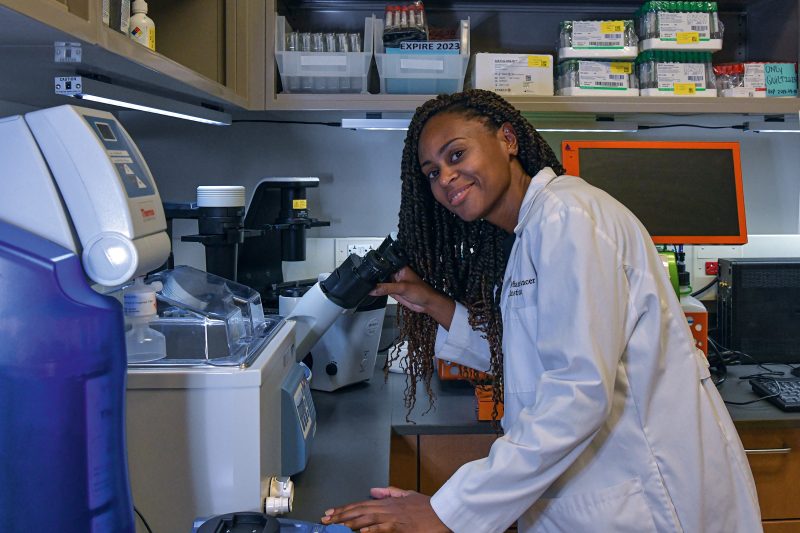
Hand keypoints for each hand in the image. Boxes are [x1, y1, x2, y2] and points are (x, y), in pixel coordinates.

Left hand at [321, 487, 449, 532]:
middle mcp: (387, 508)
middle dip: (340, 516)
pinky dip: (371, 529)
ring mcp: (393, 517)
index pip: (360, 504)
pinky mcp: (400, 526)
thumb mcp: (406, 494)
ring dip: (350, 523)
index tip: (331, 512)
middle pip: (359, 511)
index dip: (344, 508)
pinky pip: (383, 528)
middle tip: (325, 520)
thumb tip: (374, 490)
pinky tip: (361, 531)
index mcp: (387, 501)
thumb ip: (389, 492)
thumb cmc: (426, 506)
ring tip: (336, 526)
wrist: (442, 511)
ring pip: (366, 518)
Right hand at [370, 267, 455, 328]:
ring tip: (365, 284)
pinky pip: (383, 290)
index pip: (385, 264)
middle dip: (373, 276)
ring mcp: (394, 282)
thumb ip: (386, 288)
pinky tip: (371, 291)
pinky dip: (377, 291)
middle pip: (381, 273)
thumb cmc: (422, 291)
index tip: (365, 268)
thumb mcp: (402, 288)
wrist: (427, 304)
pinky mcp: (393, 291)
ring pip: (381, 282)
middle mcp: (396, 274)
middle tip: (363, 277)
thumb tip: (373, 288)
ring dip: (375, 284)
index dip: (376, 266)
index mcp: (399, 268)